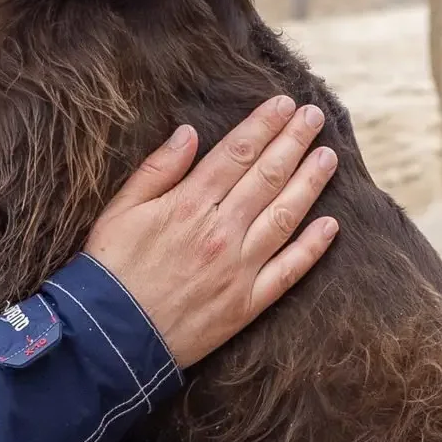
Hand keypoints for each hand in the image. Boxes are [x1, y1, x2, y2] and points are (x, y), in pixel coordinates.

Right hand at [83, 95, 338, 367]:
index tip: (284, 104)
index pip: (236, 153)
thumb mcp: (120, 210)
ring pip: (284, 216)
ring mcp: (238, 268)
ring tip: (328, 158)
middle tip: (314, 117)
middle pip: (267, 177)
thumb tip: (188, 132)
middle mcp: (220, 231)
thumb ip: (157, 170)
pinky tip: (331, 226)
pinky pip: (288, 271)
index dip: (263, 125)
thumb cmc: (109, 270)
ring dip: (310, 184)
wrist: (111, 338)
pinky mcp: (247, 303)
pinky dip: (312, 248)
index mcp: (188, 204)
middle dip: (294, 142)